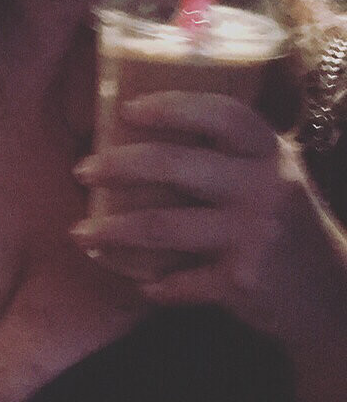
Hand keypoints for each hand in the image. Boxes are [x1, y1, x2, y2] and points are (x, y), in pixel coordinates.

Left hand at [72, 91, 346, 345]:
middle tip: (82, 170)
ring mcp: (255, 235)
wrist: (333, 295)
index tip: (127, 109)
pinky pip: (180, 281)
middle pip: (174, 166)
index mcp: (268, 153)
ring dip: (111, 230)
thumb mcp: (268, 174)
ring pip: (162, 225)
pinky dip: (155, 284)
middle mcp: (265, 187)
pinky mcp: (244, 281)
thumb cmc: (283, 222)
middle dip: (116, 166)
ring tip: (80, 232)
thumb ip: (226, 150)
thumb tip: (142, 121)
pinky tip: (139, 282)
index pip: (222, 114)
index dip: (172, 107)